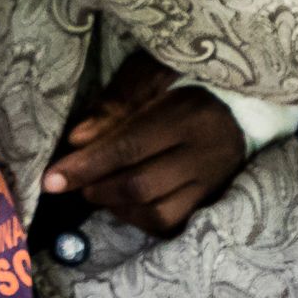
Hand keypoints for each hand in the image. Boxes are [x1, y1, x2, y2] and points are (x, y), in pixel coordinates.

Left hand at [41, 53, 250, 236]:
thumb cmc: (189, 80)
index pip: (129, 146)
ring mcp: (214, 182)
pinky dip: (139, 218)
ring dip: (117, 207)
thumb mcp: (153, 73)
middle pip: (141, 185)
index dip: (87, 166)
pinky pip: (171, 225)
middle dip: (96, 188)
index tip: (51, 179)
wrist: (247, 103)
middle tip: (74, 181)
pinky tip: (126, 201)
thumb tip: (77, 140)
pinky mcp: (214, 200)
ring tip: (100, 189)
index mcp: (190, 113)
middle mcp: (207, 153)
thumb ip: (116, 103)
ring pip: (157, 213)